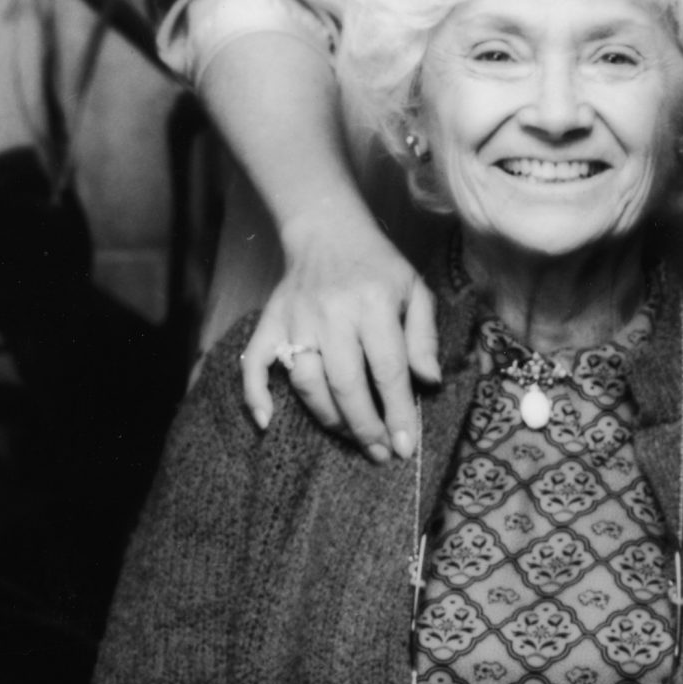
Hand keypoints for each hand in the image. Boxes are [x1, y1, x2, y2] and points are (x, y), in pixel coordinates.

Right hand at [243, 203, 439, 459]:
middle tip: (379, 453)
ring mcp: (296, 319)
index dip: (397, 411)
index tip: (404, 446)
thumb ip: (424, 337)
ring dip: (327, 418)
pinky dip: (255, 394)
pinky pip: (254, 362)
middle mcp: (332, 313)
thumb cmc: (378, 266)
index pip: (388, 369)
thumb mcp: (414, 290)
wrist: (327, 230)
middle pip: (346, 383)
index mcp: (373, 303)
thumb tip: (428, 382)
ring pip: (306, 382)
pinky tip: (266, 421)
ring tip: (350, 439)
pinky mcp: (270, 322)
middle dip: (364, 426)